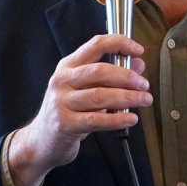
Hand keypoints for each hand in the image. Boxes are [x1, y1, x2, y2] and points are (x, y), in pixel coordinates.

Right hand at [8, 34, 152, 185]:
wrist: (41, 141)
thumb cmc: (68, 111)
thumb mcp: (87, 89)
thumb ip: (112, 75)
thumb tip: (138, 64)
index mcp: (68, 66)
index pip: (95, 45)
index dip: (119, 43)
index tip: (138, 49)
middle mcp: (62, 81)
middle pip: (100, 71)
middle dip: (127, 77)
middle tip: (144, 84)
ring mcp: (61, 102)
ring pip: (100, 95)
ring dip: (127, 97)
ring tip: (144, 100)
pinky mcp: (65, 124)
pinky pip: (96, 119)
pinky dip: (117, 119)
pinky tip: (131, 119)